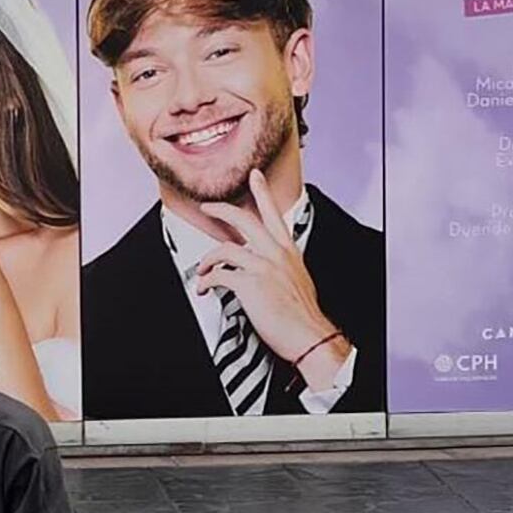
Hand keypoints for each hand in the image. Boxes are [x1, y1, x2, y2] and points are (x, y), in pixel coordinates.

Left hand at [195, 170, 348, 384]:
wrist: (310, 336)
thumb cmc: (303, 315)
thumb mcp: (298, 279)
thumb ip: (280, 265)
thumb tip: (264, 267)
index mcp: (288, 251)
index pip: (274, 214)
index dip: (262, 192)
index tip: (254, 176)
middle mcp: (276, 254)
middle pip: (245, 220)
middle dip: (222, 210)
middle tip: (208, 207)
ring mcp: (263, 267)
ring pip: (224, 249)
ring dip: (206, 259)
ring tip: (201, 270)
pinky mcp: (250, 284)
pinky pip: (218, 275)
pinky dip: (206, 281)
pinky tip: (203, 288)